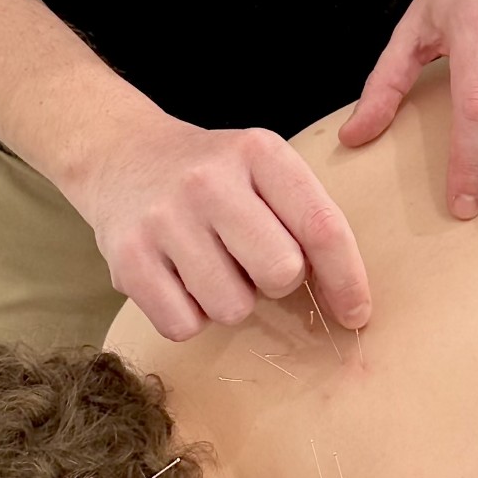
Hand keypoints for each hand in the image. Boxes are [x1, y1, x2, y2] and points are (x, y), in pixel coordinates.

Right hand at [67, 111, 370, 342]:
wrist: (120, 153)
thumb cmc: (211, 175)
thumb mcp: (262, 169)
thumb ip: (303, 217)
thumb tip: (347, 301)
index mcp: (258, 152)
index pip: (322, 226)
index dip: (348, 279)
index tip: (357, 312)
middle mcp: (209, 181)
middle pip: (281, 273)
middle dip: (276, 283)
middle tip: (252, 262)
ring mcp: (163, 218)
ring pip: (232, 307)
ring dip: (229, 300)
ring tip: (209, 265)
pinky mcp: (127, 258)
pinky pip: (184, 325)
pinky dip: (189, 316)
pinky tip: (178, 279)